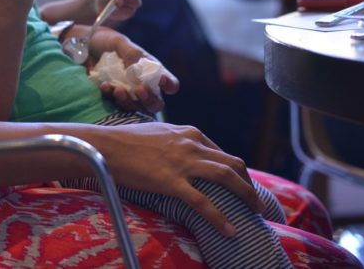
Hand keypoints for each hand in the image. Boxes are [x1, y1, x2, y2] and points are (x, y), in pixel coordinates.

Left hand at [86, 27, 178, 112]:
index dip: (169, 85)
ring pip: (136, 108)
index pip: (169, 83)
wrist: (84, 48)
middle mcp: (143, 86)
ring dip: (129, 102)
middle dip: (149, 100)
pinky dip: (111, 98)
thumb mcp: (119, 43)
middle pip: (155, 103)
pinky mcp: (112, 99)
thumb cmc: (107, 43)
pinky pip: (116, 106)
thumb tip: (141, 69)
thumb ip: (131, 54)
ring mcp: (128, 95)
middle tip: (139, 89)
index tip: (163, 81)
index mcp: (151, 71)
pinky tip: (104, 86)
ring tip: (118, 89)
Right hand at [91, 121, 262, 235]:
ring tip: (256, 213)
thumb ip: (175, 142)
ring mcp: (183, 163)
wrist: (106, 146)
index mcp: (189, 133)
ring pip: (227, 177)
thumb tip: (181, 152)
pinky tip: (229, 230)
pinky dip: (219, 217)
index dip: (235, 172)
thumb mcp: (158, 133)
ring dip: (246, 196)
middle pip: (233, 164)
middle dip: (249, 184)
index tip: (240, 186)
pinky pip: (203, 202)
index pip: (222, 153)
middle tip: (257, 202)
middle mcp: (192, 145)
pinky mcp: (172, 182)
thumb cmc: (126, 140)